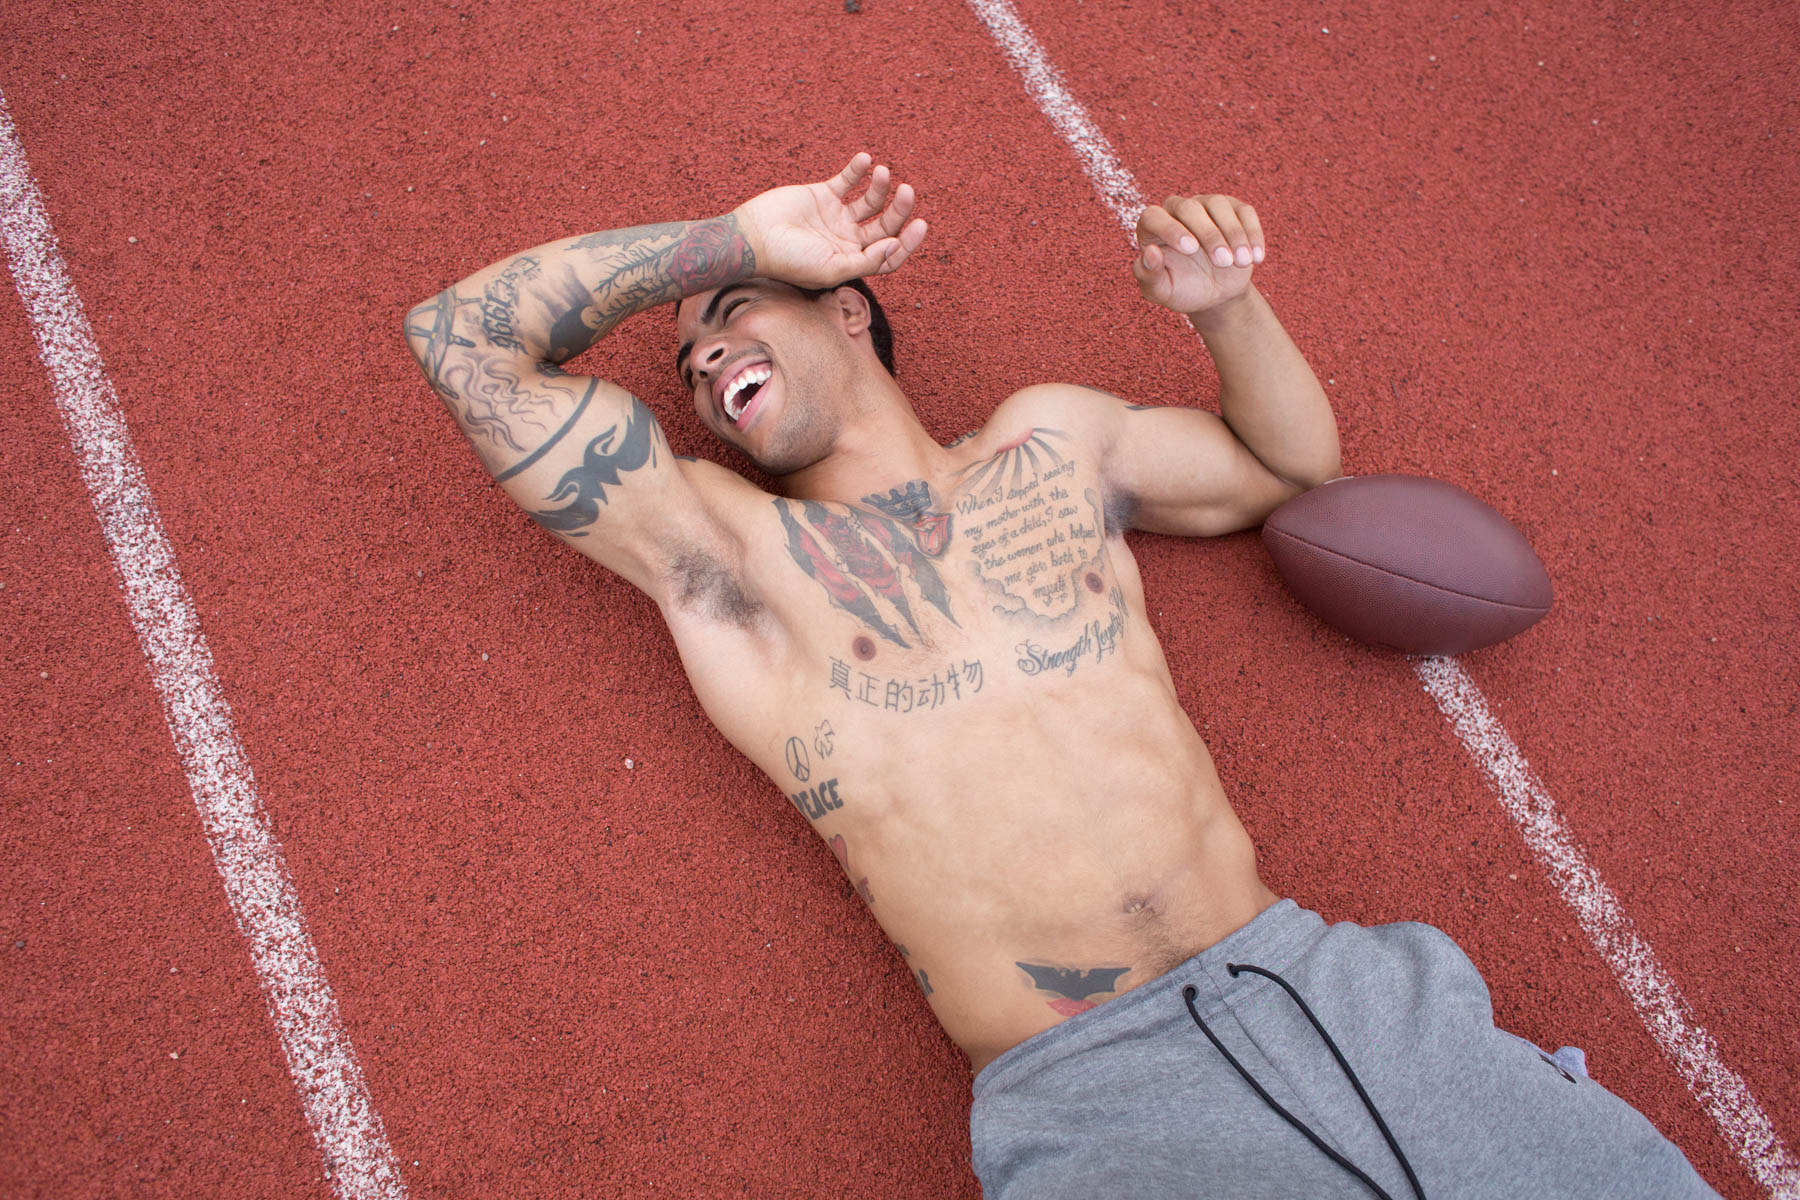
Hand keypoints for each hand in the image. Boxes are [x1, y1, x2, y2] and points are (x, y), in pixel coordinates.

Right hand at [732, 153, 928, 287]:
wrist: (753, 237)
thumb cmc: (790, 261)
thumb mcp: (831, 268)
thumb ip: (865, 260)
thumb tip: (894, 246)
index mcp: (852, 261)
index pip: (889, 253)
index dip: (907, 242)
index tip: (920, 224)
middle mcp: (847, 239)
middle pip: (884, 224)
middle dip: (899, 209)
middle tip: (906, 191)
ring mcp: (836, 216)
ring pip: (869, 200)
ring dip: (880, 186)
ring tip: (882, 172)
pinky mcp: (822, 195)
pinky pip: (847, 180)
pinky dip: (858, 169)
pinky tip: (865, 161)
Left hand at [1131, 194, 1264, 314]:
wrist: (1215, 293)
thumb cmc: (1182, 290)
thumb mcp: (1162, 291)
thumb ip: (1148, 276)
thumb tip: (1151, 253)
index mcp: (1153, 227)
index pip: (1154, 217)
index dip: (1171, 229)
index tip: (1190, 249)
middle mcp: (1178, 210)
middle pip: (1189, 208)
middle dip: (1209, 234)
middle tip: (1223, 262)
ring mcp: (1207, 206)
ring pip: (1219, 205)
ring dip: (1234, 234)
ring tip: (1242, 262)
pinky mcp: (1234, 210)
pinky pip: (1245, 213)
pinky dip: (1253, 233)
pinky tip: (1256, 257)